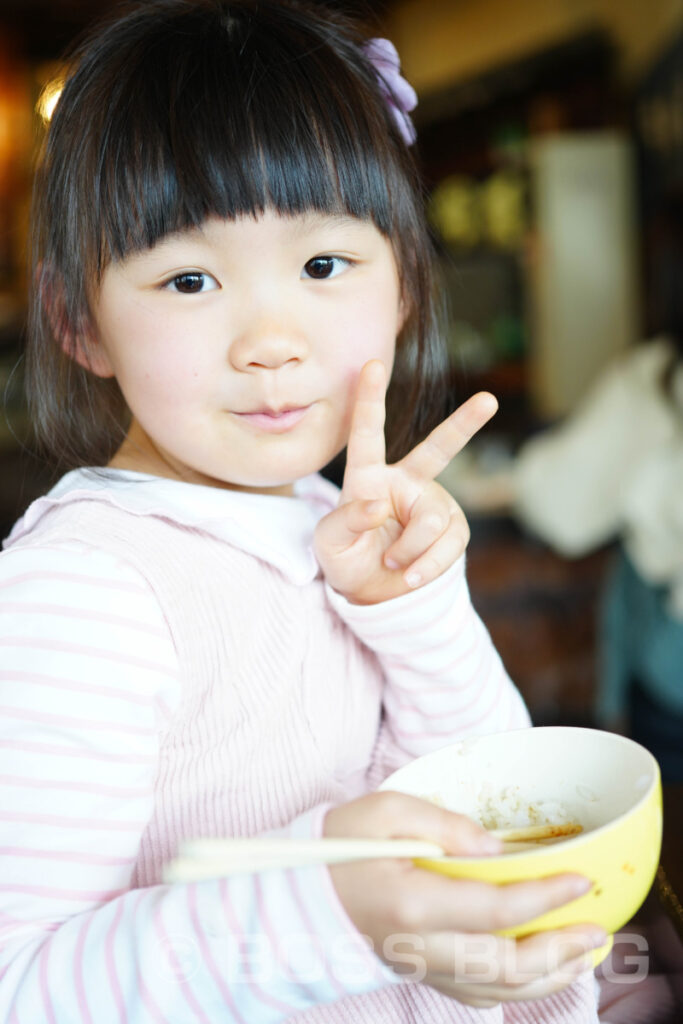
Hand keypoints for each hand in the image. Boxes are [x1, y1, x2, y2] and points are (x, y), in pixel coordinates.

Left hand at [314, 360, 496, 603]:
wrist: (375, 595)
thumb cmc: (346, 560)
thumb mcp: (329, 544)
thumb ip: (345, 521)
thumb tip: (377, 505)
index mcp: (367, 477)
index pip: (366, 435)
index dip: (368, 399)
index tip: (371, 364)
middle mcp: (404, 483)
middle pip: (438, 450)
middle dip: (465, 424)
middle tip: (489, 400)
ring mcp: (432, 505)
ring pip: (433, 521)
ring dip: (412, 550)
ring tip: (395, 565)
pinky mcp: (452, 529)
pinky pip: (448, 545)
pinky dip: (429, 565)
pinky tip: (412, 576)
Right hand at [325, 792, 605, 1007]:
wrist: (302, 888)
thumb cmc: (342, 843)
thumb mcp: (387, 810)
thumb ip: (445, 824)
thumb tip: (497, 850)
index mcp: (411, 904)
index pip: (494, 910)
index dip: (544, 898)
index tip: (581, 880)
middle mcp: (419, 947)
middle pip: (504, 965)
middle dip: (560, 950)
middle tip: (598, 931)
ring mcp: (419, 967)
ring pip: (497, 989)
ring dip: (549, 976)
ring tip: (586, 955)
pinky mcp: (419, 973)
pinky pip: (476, 994)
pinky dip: (516, 988)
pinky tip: (541, 970)